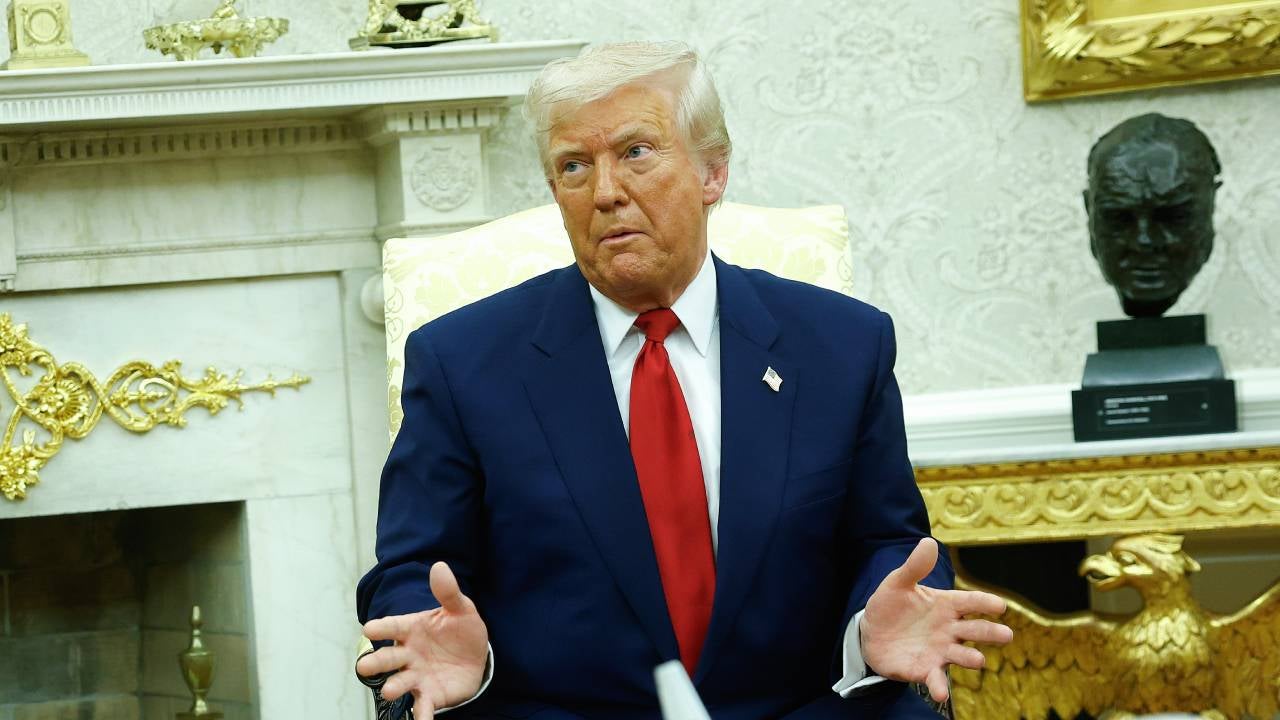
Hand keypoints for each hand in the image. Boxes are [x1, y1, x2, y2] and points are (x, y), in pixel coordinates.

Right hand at [357, 562, 488, 716]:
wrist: (477, 657)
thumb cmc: (461, 630)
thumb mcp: (461, 609)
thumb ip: (448, 592)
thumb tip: (439, 567)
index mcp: (412, 629)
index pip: (393, 626)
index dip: (381, 627)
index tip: (368, 628)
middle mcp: (409, 654)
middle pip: (388, 657)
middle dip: (376, 662)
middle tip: (364, 665)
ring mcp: (417, 675)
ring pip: (401, 682)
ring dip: (394, 687)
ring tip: (390, 691)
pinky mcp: (430, 695)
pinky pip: (423, 707)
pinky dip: (421, 716)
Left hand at [859, 538, 1012, 702]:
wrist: (870, 633)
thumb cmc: (890, 605)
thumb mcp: (898, 583)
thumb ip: (914, 567)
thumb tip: (928, 542)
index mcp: (946, 605)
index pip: (970, 602)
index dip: (985, 602)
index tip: (1000, 605)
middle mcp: (949, 629)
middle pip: (974, 630)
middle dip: (990, 633)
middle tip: (1006, 635)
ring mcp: (939, 651)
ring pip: (961, 655)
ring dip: (970, 658)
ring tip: (978, 660)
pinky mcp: (925, 670)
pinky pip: (935, 679)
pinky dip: (939, 686)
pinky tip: (941, 693)